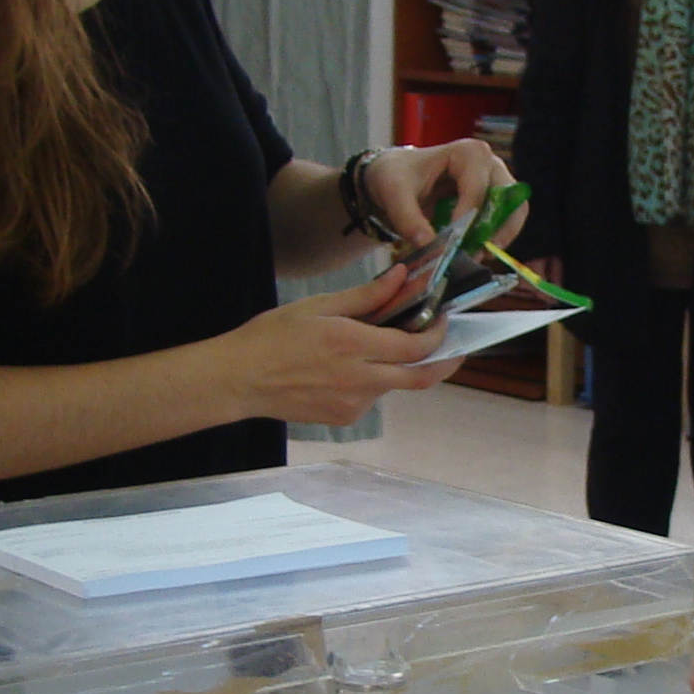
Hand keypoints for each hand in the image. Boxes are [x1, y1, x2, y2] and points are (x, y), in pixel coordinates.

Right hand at [220, 270, 452, 423]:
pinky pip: (372, 397)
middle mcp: (359, 380)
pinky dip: (374, 379)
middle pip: (421, 378)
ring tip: (386, 345)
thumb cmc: (272, 336)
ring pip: (394, 385)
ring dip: (400, 366)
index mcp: (352, 345)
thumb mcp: (318, 305)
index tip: (442, 317)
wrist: (239, 380)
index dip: (437, 333)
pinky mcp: (344, 417)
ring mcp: (353, 404)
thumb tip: (402, 276)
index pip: (415, 346)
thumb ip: (366, 295)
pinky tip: (351, 365)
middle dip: (445, 361)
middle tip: (454, 345)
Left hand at [360, 140, 506, 250]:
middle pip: (507, 199)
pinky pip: (506, 221)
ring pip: (513, 212)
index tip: (455, 240)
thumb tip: (430, 246)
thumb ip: (408, 220)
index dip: (469, 216)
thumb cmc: (398, 175)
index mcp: (468, 153)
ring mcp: (496, 182)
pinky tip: (476, 252)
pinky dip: (494, 239)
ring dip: (498, 237)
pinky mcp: (495, 200)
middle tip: (474, 254)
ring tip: (476, 256)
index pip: (477, 188)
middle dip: (494, 229)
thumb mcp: (394, 194)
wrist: (397, 176)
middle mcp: (490, 164)